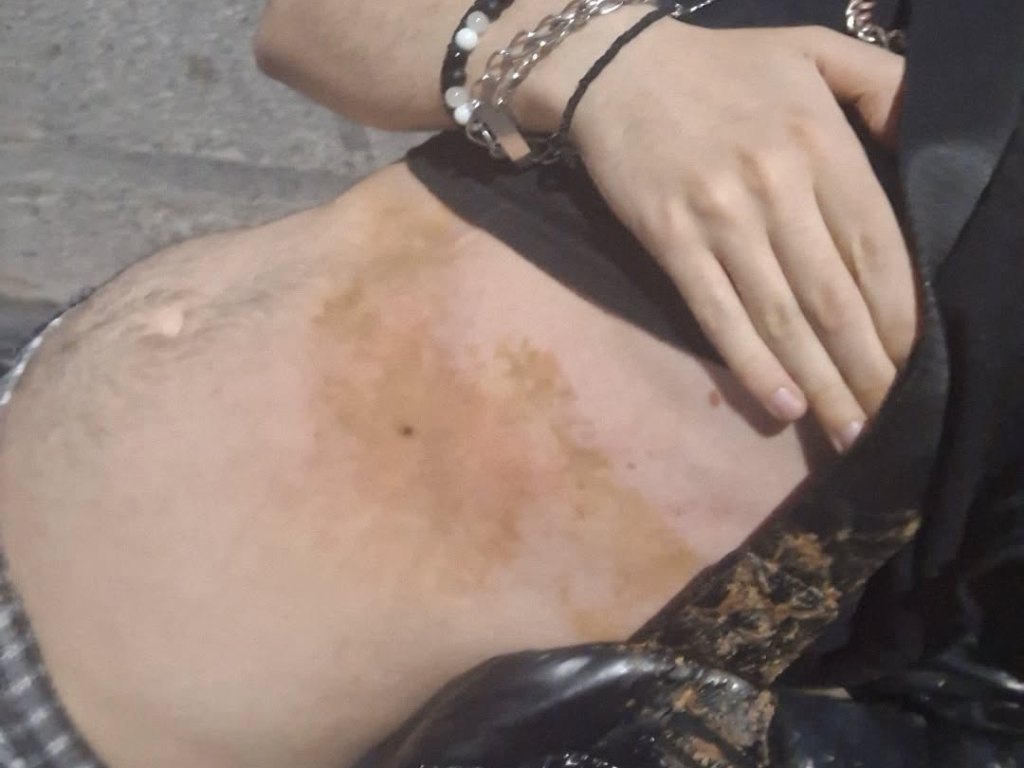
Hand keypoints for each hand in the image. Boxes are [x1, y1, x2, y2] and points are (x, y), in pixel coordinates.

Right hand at [528, 21, 916, 450]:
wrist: (615, 68)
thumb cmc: (719, 65)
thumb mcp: (811, 49)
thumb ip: (882, 83)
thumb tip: (923, 136)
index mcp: (819, 143)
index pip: (876, 248)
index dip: (900, 317)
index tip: (915, 365)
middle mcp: (776, 186)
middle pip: (834, 297)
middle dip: (867, 367)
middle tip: (888, 416)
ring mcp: (719, 218)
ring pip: (781, 317)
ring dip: (819, 382)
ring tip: (847, 429)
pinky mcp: (670, 242)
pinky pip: (718, 315)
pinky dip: (752, 365)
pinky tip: (782, 405)